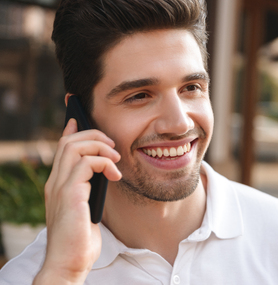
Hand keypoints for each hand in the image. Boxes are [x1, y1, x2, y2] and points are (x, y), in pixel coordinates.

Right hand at [33, 119, 121, 283]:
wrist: (69, 262)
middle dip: (93, 135)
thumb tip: (103, 174)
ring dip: (100, 146)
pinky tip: (115, 176)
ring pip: (74, 147)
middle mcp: (56, 182)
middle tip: (113, 145)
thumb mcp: (87, 208)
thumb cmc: (80, 239)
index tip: (80, 120)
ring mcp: (60, 187)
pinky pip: (85, 164)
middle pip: (69, 141)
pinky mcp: (70, 193)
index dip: (72, 130)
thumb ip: (90, 188)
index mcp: (59, 184)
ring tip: (116, 159)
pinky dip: (104, 163)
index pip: (62, 148)